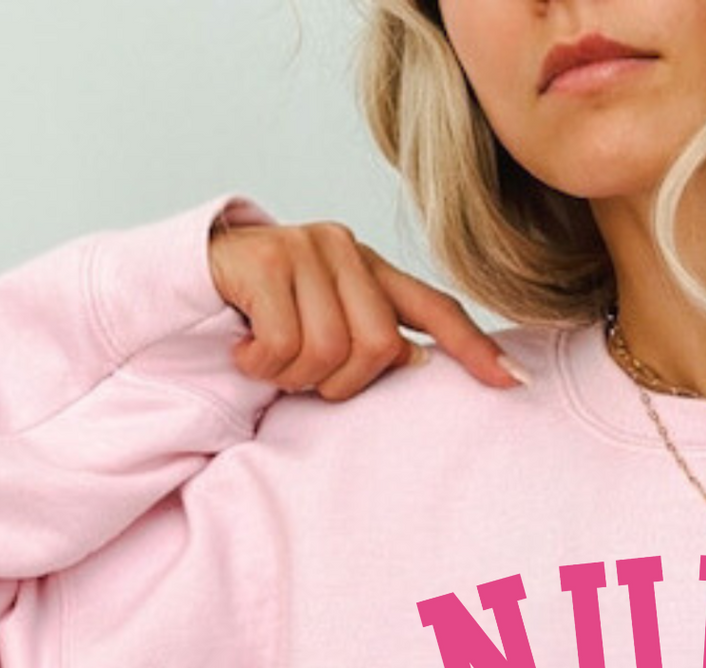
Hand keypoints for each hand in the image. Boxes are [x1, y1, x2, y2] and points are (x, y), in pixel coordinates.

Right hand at [207, 217, 524, 399]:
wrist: (191, 280)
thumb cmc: (266, 315)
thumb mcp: (325, 325)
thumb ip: (373, 339)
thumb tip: (418, 362)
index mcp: (372, 271)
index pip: (436, 309)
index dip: (475, 348)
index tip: (514, 382)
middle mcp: (347, 250)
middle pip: (379, 348)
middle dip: (340, 381)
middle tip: (304, 376)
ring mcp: (307, 248)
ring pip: (330, 351)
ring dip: (295, 376)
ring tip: (271, 360)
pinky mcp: (267, 259)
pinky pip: (286, 345)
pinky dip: (262, 366)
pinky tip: (246, 352)